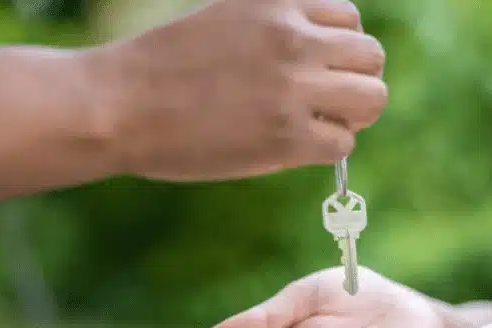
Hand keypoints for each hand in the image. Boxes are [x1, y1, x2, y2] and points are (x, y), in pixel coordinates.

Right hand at [81, 0, 386, 180]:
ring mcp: (293, 87)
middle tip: (324, 103)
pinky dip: (326, 149)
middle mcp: (294, 38)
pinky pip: (342, 144)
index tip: (316, 71)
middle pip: (372, 58)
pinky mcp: (286, 136)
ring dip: (351, 116)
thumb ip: (277, 31)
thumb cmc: (163, 67)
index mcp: (279, 3)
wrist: (119, 104)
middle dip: (354, 82)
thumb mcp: (226, 21)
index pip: (351, 18)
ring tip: (318, 125)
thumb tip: (323, 60)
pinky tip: (295, 147)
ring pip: (372, 99)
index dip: (338, 50)